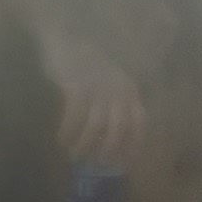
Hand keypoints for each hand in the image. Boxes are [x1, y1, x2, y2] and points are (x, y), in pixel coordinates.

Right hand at [38, 26, 146, 166]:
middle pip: (119, 129)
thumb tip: (111, 135)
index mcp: (129, 89)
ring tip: (75, 155)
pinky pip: (74, 117)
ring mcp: (98, 88)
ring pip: (95, 127)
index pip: (139, 122)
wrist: (64, 38)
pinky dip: (68, 132)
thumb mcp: (109, 81)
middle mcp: (118, 89)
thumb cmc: (86, 63)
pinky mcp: (77, 86)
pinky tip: (62, 140)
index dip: (134, 144)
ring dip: (85, 145)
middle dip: (108, 150)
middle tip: (96, 163)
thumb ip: (115, 102)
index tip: (126, 162)